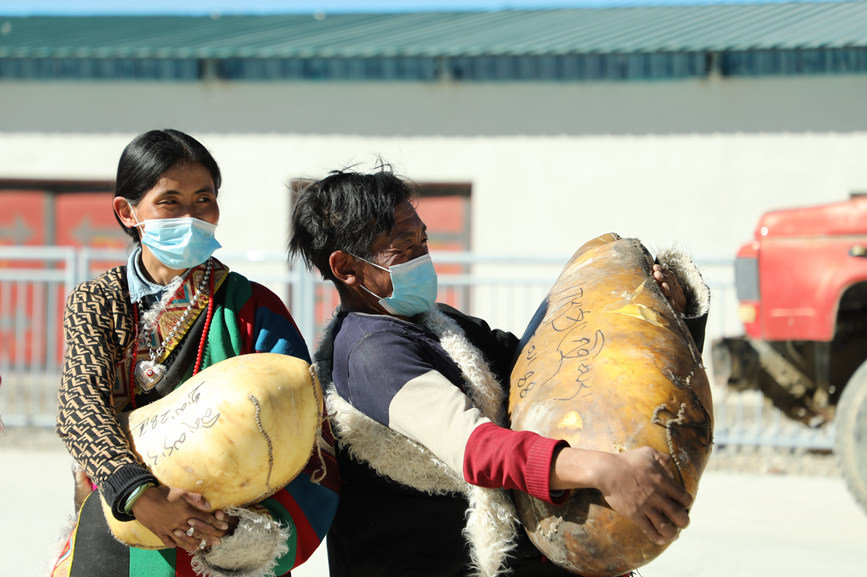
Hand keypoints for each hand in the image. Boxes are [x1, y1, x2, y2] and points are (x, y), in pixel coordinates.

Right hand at [130, 486, 237, 551]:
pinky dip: (176, 545)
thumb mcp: (181, 492)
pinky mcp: (160, 532)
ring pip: (185, 540)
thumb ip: (195, 499)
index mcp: (186, 512)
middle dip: (210, 537)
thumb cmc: (163, 494)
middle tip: (219, 542)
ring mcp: (169, 529)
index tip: (224, 527)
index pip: (205, 519)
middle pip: (198, 532)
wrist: (141, 499)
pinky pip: (169, 542)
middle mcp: (180, 523)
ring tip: (202, 547)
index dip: (216, 524)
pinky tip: (180, 546)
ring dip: (195, 544)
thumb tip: (209, 506)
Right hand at [551, 446, 692, 545]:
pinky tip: (659, 539)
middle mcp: (657, 496)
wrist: (606, 471)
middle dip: (683, 522)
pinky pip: (649, 530)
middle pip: (679, 515)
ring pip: (665, 526)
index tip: (684, 505)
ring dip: (672, 534)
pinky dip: (656, 537)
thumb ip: (662, 458)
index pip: (684, 498)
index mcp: (663, 481)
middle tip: (683, 523)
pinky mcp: (634, 514)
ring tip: (673, 536)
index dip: (687, 503)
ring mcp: (646, 506)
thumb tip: (671, 467)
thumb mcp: (647, 453)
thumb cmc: (626, 461)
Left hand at [652, 264, 685, 315]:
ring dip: (668, 289)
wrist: (680, 319)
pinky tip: (670, 300)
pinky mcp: (679, 312)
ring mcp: (679, 303)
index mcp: (675, 287)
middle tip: (656, 274)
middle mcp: (678, 294)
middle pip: (672, 284)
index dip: (664, 271)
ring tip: (662, 285)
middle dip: (664, 278)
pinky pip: (676, 307)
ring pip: (674, 294)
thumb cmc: (669, 303)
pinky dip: (673, 303)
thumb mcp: (667, 291)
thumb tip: (649, 272)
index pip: (671, 276)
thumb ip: (659, 283)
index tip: (655, 267)